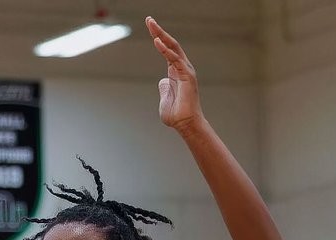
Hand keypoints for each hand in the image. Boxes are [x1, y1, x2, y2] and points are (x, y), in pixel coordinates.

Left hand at [146, 17, 202, 131]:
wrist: (185, 124)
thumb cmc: (176, 114)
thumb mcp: (165, 98)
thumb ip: (164, 88)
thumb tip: (162, 81)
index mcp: (176, 71)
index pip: (167, 49)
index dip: (158, 37)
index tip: (150, 27)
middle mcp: (182, 67)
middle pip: (170, 43)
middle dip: (159, 30)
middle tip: (148, 19)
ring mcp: (185, 70)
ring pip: (173, 47)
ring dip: (161, 35)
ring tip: (151, 25)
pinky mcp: (187, 75)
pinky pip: (175, 59)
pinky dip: (165, 50)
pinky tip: (157, 42)